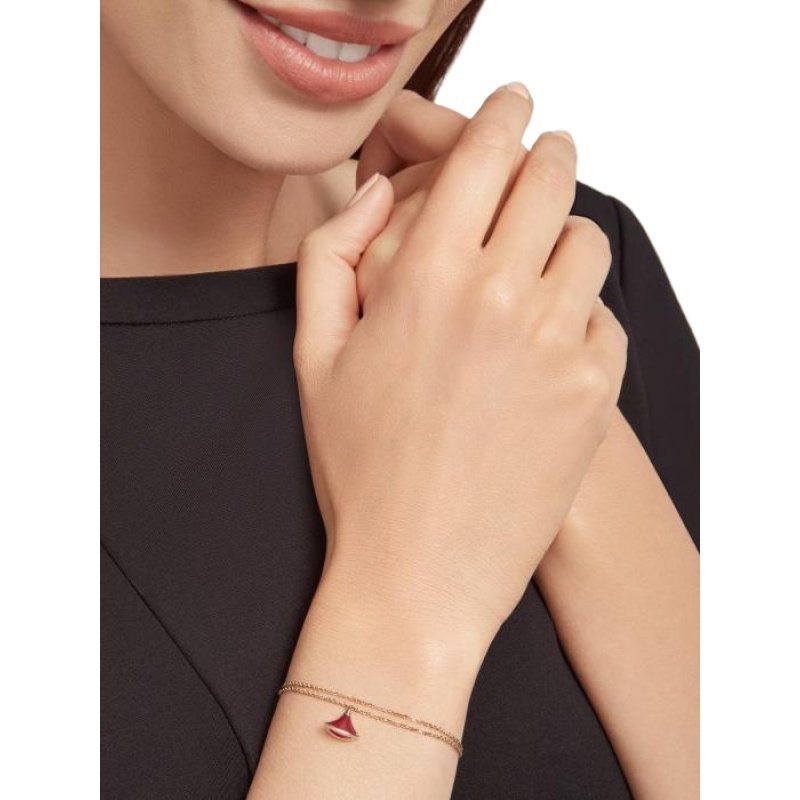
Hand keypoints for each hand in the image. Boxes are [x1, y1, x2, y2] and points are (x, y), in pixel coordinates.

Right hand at [293, 83, 627, 643]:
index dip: (503, 113)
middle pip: (552, 177)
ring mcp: (557, 343)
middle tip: (536, 165)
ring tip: (532, 270)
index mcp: (426, 278)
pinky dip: (580, 312)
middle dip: (546, 156)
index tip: (514, 104)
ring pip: (586, 240)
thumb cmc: (361, 470)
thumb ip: (330, 257)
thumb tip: (371, 197)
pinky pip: (604, 314)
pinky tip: (544, 345)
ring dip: (562, 238)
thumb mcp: (314, 357)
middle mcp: (499, 297)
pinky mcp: (595, 390)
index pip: (485, 151)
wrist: (419, 573)